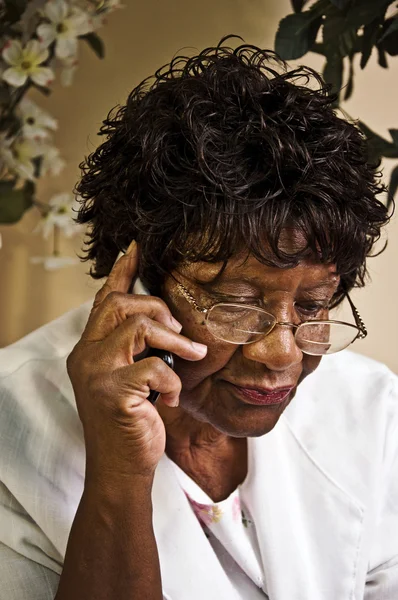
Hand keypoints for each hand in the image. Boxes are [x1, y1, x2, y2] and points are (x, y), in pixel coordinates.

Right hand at [67, 241, 206, 480]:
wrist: (121, 469)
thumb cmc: (132, 421)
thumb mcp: (132, 378)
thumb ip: (137, 349)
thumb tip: (165, 320)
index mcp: (89, 349)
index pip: (104, 301)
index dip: (121, 273)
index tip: (136, 249)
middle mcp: (85, 355)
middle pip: (121, 304)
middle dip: (158, 308)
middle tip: (178, 331)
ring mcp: (95, 372)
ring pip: (140, 326)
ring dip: (175, 341)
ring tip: (192, 356)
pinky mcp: (112, 391)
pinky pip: (154, 367)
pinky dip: (171, 381)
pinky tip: (169, 399)